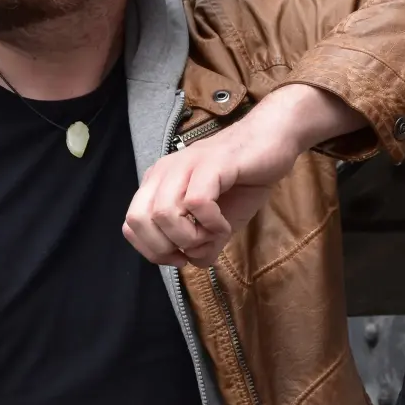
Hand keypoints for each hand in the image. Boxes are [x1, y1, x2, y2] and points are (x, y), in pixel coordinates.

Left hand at [123, 84, 365, 265]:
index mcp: (159, 182)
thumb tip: (193, 262)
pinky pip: (196, 202)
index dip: (152, 251)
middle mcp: (165, 171)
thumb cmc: (244, 180)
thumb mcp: (218, 221)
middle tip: (195, 248)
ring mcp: (187, 165)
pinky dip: (211, 223)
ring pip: (163, 213)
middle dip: (165, 247)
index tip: (182, 256)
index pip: (130, 225)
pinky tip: (225, 224)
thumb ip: (202, 243)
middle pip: (139, 220)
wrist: (274, 142)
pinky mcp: (213, 164)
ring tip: (214, 235)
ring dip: (189, 237)